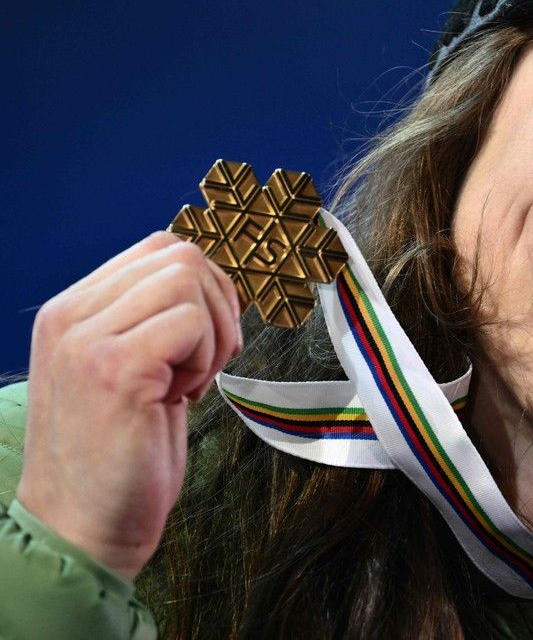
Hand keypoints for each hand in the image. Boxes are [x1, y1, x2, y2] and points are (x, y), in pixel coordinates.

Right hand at [16, 231, 242, 580]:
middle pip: (182, 256)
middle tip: (204, 363)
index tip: (204, 341)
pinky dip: (207, 357)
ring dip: (213, 333)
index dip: (206, 288)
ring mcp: (87, 339)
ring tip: (190, 381)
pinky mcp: (115, 368)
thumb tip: (210, 282)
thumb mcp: (125, 369)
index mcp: (71, 310)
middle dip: (218, 307)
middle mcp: (70, 315)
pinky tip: (182, 397)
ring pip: (189, 279)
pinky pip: (192, 322)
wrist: (84, 527)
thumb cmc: (118, 455)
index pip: (160, 249)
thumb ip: (149, 320)